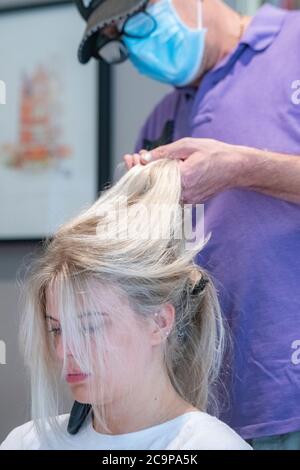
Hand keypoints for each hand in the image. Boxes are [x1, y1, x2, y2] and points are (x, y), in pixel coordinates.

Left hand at [123, 138, 241, 202]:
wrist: (236, 168)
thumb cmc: (215, 153)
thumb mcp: (189, 145)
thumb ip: (166, 152)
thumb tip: (144, 157)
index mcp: (183, 179)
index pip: (152, 178)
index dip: (137, 169)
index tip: (130, 157)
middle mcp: (184, 194)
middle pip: (153, 187)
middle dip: (139, 172)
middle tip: (132, 158)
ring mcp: (187, 200)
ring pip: (161, 192)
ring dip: (150, 178)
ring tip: (141, 162)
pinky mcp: (190, 202)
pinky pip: (171, 194)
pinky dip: (162, 183)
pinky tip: (156, 170)